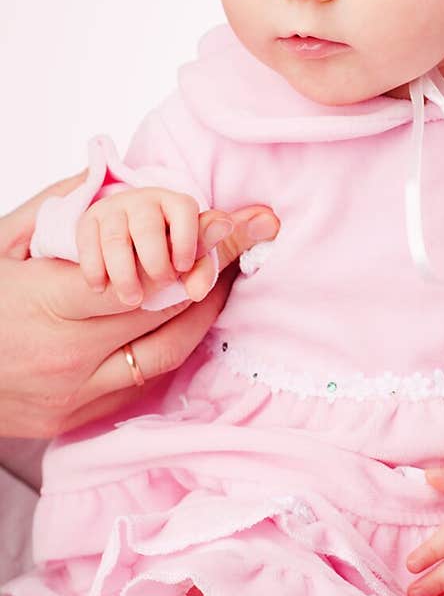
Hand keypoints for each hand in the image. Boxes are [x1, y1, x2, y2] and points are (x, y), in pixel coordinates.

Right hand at [0, 169, 279, 440]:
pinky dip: (173, 348)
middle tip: (249, 237)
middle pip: (164, 316)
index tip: (231, 222)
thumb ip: (53, 211)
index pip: (140, 279)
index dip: (195, 250)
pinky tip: (189, 317)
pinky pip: (146, 383)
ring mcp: (76, 394)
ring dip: (205, 314)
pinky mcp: (80, 418)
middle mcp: (66, 357)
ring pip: (166, 355)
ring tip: (225, 276)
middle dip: (213, 273)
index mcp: (42, 305)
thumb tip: (106, 176)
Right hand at [77, 185, 205, 307]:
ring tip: (133, 299)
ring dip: (125, 274)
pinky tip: (100, 288)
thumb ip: (212, 254)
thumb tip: (251, 222)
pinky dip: (94, 268)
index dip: (188, 239)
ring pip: (116, 240)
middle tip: (163, 284)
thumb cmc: (166, 258)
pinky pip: (87, 243)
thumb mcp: (190, 260)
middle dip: (156, 262)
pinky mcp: (88, 223)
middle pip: (148, 228)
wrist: (121, 257)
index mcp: (175, 205)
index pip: (184, 209)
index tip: (184, 266)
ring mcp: (113, 211)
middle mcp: (143, 202)